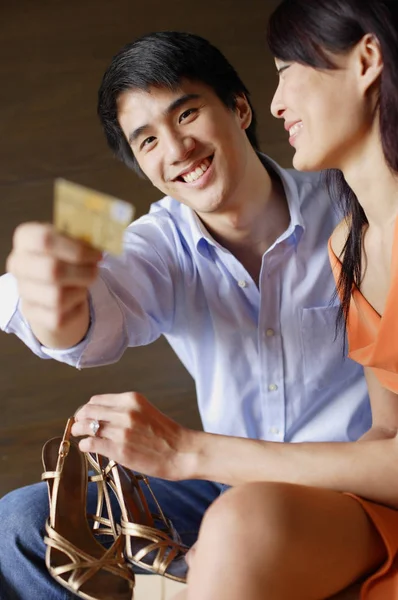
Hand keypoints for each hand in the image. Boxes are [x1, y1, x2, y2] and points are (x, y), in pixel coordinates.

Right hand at [6, 222, 101, 346]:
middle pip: (52, 270)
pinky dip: (76, 308)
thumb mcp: (71, 241)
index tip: (96, 254)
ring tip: (84, 283)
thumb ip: (83, 239)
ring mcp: (23, 291)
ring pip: (58, 296)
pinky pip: (60, 316)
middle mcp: (18, 264)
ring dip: (80, 290)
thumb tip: (102, 242)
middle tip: (96, 270)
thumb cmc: (64, 257)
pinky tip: (76, 299)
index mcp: (26, 239)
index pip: (44, 239)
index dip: (76, 248)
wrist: (52, 286)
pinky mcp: (32, 314)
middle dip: (83, 272)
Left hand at [72, 391, 193, 480]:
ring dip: (79, 431)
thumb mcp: (146, 411)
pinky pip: (90, 443)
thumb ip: (125, 411)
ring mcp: (121, 431)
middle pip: (88, 411)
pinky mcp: (119, 450)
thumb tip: (102, 417)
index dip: (88, 408)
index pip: (97, 400)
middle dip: (80, 418)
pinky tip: (87, 447)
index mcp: (131, 399)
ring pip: (86, 426)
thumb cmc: (167, 434)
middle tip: (78, 426)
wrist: (183, 452)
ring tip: (79, 435)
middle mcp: (124, 412)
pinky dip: (84, 445)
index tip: (86, 415)